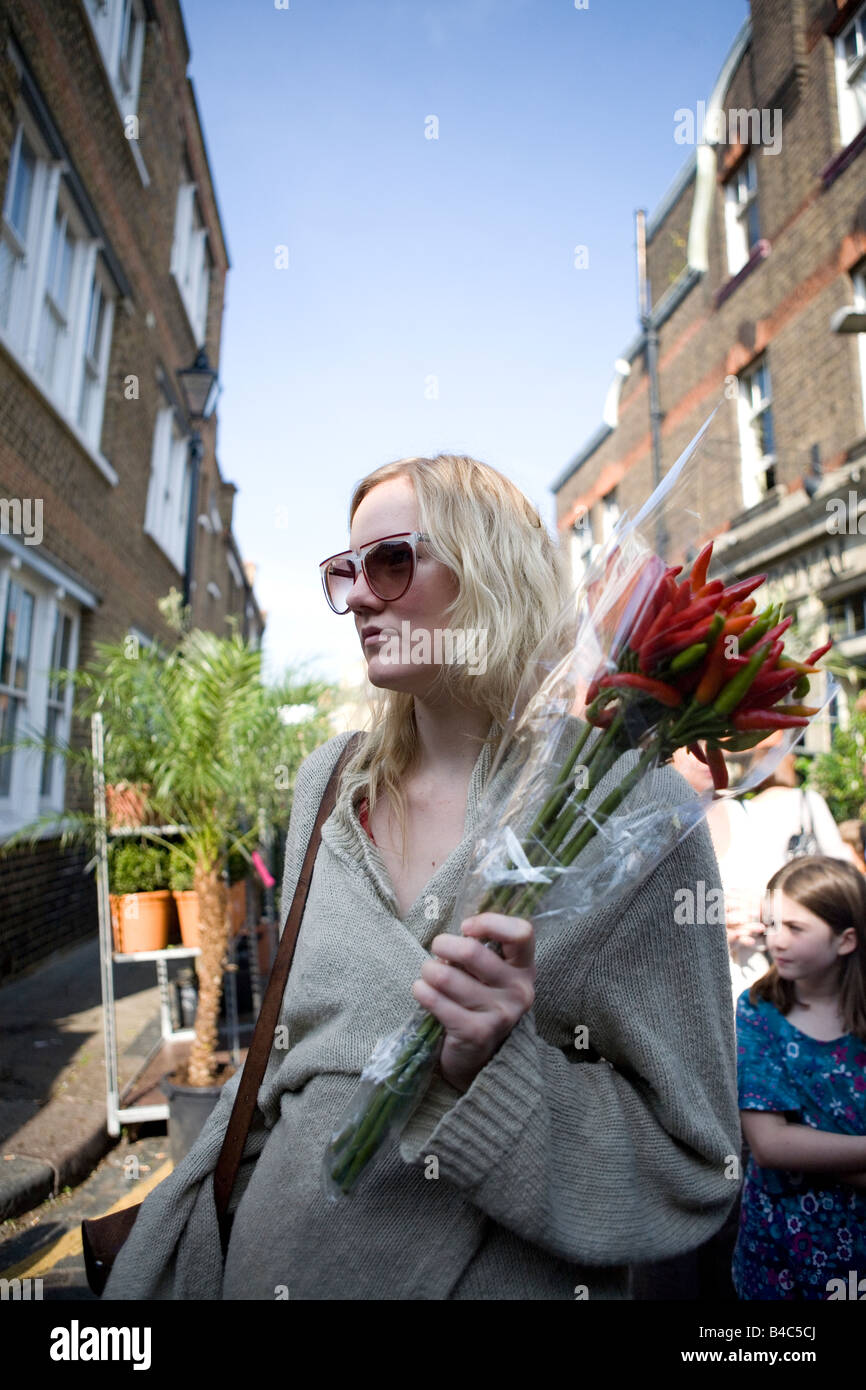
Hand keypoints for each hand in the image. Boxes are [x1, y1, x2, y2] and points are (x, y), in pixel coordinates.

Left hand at [411, 913, 535, 1094]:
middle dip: (443, 944)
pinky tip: (422, 991)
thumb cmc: (478, 1000)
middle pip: (472, 951)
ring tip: (429, 974)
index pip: (521, 932)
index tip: (466, 927)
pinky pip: (437, 1001)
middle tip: (437, 950)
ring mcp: (500, 1014)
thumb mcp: (490, 972)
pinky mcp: (477, 1032)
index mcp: (525, 968)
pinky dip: (422, 991)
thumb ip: (481, 947)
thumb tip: (455, 931)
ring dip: (429, 970)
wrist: (478, 1057)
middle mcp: (519, 990)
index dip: (489, 922)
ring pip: (447, 976)